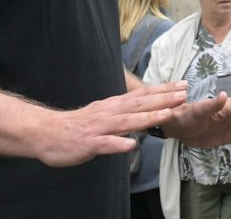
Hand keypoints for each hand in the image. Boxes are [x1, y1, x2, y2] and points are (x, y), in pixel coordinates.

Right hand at [36, 83, 188, 166]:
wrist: (46, 132)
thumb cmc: (78, 126)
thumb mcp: (104, 115)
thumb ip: (124, 113)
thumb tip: (144, 109)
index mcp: (114, 106)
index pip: (142, 96)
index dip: (163, 90)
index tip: (183, 85)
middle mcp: (109, 113)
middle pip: (139, 105)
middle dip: (163, 99)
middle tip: (184, 93)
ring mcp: (99, 128)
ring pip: (126, 122)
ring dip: (147, 118)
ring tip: (167, 114)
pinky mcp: (88, 143)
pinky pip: (104, 145)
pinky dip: (117, 145)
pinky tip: (130, 146)